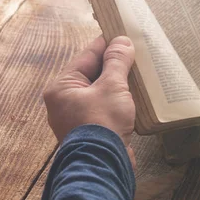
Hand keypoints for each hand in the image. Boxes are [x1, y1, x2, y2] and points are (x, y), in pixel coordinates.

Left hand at [43, 36, 135, 166]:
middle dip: (113, 64)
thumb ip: (117, 62)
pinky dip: (117, 99)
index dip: (106, 44)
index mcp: (61, 87)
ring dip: (116, 82)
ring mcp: (76, 117)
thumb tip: (121, 41)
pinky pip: (103, 106)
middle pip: (92, 73)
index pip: (86, 56)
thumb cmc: (102, 123)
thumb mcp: (112, 86)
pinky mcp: (90, 131)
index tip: (122, 33)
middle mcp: (64, 101)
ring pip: (99, 90)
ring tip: (137, 70)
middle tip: (134, 51)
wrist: (102, 166)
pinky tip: (133, 94)